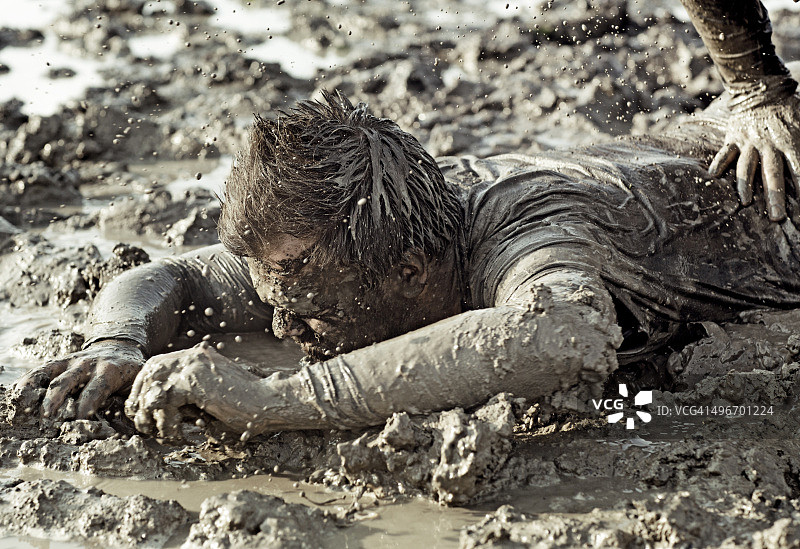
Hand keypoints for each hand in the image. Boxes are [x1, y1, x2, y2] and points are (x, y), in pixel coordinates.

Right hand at [11, 339, 144, 418]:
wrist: (121, 347)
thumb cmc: (131, 372)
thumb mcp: (140, 381)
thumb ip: (138, 398)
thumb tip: (138, 418)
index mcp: (110, 371)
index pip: (97, 388)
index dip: (89, 402)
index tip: (80, 418)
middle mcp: (88, 364)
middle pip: (69, 380)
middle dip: (58, 398)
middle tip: (48, 417)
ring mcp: (72, 361)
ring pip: (51, 373)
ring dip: (38, 390)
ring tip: (27, 408)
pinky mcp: (60, 362)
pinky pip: (41, 370)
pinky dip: (28, 380)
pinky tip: (17, 393)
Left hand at [125, 345, 262, 439]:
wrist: (268, 403)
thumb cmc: (244, 406)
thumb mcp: (208, 399)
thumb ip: (185, 398)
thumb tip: (155, 411)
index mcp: (196, 357)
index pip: (155, 367)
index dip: (144, 390)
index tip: (144, 414)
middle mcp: (191, 356)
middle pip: (148, 373)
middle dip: (140, 402)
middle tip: (145, 426)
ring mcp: (191, 366)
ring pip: (152, 389)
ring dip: (150, 416)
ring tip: (162, 434)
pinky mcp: (192, 381)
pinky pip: (162, 402)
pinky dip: (165, 423)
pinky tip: (177, 434)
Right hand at [708, 94, 799, 221]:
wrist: (763, 90)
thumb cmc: (789, 110)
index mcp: (790, 142)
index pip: (798, 169)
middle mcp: (769, 145)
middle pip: (772, 175)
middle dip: (775, 197)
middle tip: (777, 217)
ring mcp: (749, 142)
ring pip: (747, 167)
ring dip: (746, 185)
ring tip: (746, 203)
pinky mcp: (733, 138)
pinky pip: (725, 153)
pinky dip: (719, 164)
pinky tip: (713, 177)